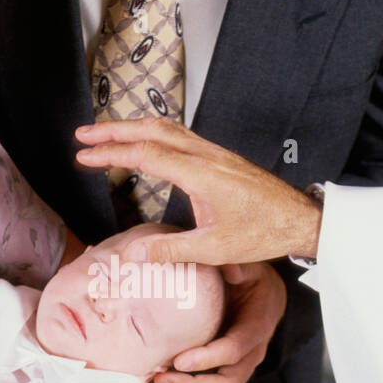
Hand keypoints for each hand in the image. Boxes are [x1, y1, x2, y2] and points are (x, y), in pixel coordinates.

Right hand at [75, 118, 322, 263]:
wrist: (300, 219)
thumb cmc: (263, 232)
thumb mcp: (213, 249)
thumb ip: (169, 251)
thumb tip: (132, 255)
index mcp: (201, 174)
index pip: (145, 154)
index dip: (111, 153)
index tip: (84, 156)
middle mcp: (206, 155)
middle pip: (151, 130)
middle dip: (112, 131)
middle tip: (83, 136)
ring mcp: (214, 152)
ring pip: (166, 127)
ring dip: (132, 127)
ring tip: (105, 134)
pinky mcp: (219, 156)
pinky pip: (180, 134)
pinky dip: (153, 132)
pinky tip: (145, 141)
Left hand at [154, 261, 285, 382]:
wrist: (267, 296)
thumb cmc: (254, 279)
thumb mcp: (251, 267)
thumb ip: (239, 266)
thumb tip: (229, 268)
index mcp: (257, 327)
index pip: (235, 350)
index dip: (208, 358)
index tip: (179, 360)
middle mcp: (251, 353)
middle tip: (161, 378)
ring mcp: (240, 367)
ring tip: (157, 380)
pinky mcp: (228, 372)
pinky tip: (163, 381)